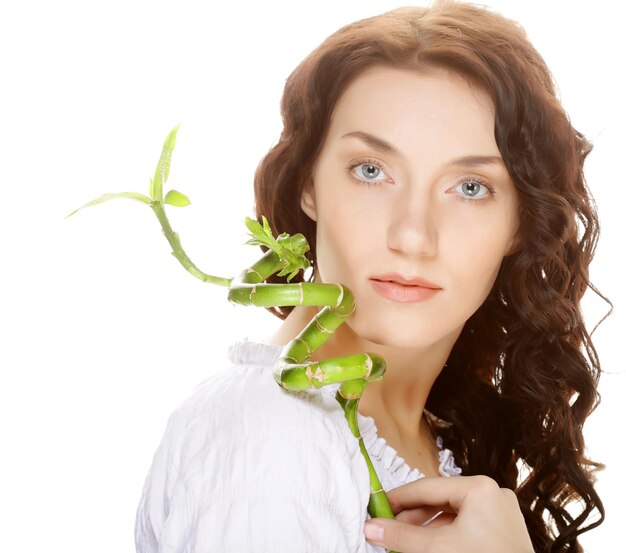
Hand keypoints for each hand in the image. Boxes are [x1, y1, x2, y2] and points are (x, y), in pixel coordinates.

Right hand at [364, 475, 533, 552]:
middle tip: (387, 528)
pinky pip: (466, 526)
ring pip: (451, 515)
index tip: (378, 506)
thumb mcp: (435, 549)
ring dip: (426, 528)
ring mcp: (500, 513)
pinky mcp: (503, 532)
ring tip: (403, 541)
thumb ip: (401, 536)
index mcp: (479, 488)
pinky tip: (426, 547)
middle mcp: (492, 494)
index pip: (427, 487)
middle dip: (412, 517)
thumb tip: (370, 527)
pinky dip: (444, 536)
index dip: (398, 497)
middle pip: (439, 501)